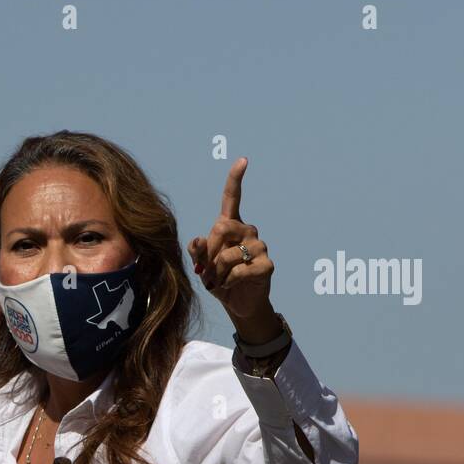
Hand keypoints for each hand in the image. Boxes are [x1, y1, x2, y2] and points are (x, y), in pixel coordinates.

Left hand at [187, 157, 275, 326]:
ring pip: (227, 254)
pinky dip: (227, 282)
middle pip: (221, 227)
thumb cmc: (218, 279)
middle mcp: (248, 231)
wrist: (237, 304)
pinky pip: (238, 271)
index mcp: (231, 225)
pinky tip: (229, 286)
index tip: (243, 160)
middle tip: (205, 270)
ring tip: (216, 281)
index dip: (236, 178)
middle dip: (207, 252)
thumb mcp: (202, 265)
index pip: (232, 198)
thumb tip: (196, 240)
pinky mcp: (267, 265)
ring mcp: (260, 246)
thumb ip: (196, 251)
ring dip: (215, 273)